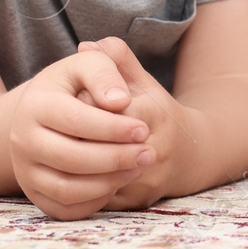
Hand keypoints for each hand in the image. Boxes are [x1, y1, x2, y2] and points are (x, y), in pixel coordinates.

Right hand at [7, 48, 156, 220]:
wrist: (40, 115)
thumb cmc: (71, 86)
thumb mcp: (85, 66)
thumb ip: (103, 71)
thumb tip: (119, 101)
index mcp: (34, 105)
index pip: (76, 121)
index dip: (113, 128)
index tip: (143, 129)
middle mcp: (22, 140)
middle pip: (71, 158)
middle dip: (116, 158)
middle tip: (147, 153)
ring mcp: (25, 171)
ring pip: (67, 189)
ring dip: (108, 182)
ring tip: (137, 167)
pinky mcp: (34, 194)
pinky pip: (65, 210)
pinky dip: (94, 201)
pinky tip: (116, 183)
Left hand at [76, 37, 194, 210]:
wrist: (190, 156)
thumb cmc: (158, 113)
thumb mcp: (143, 81)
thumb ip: (117, 59)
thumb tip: (87, 46)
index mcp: (153, 114)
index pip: (107, 111)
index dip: (85, 106)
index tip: (71, 100)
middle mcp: (153, 150)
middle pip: (98, 146)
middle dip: (75, 137)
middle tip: (57, 129)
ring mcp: (145, 180)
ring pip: (96, 176)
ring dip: (74, 165)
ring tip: (59, 148)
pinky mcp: (136, 202)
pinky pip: (98, 197)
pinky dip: (81, 185)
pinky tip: (69, 172)